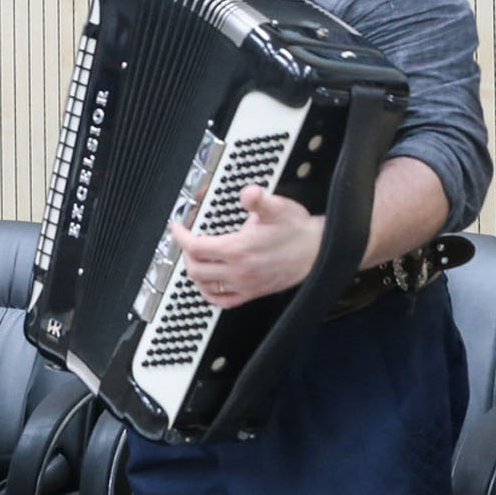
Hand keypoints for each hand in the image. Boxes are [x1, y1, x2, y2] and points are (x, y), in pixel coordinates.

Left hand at [171, 188, 323, 308]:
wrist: (318, 252)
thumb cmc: (297, 230)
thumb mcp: (278, 207)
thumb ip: (258, 199)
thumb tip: (247, 193)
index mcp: (239, 249)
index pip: (196, 247)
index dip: (181, 236)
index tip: (178, 227)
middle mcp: (238, 271)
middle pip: (195, 268)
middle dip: (185, 253)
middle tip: (187, 240)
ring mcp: (244, 285)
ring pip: (205, 286)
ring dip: (194, 272)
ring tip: (195, 258)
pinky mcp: (252, 293)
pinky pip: (222, 301)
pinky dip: (209, 293)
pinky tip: (208, 284)